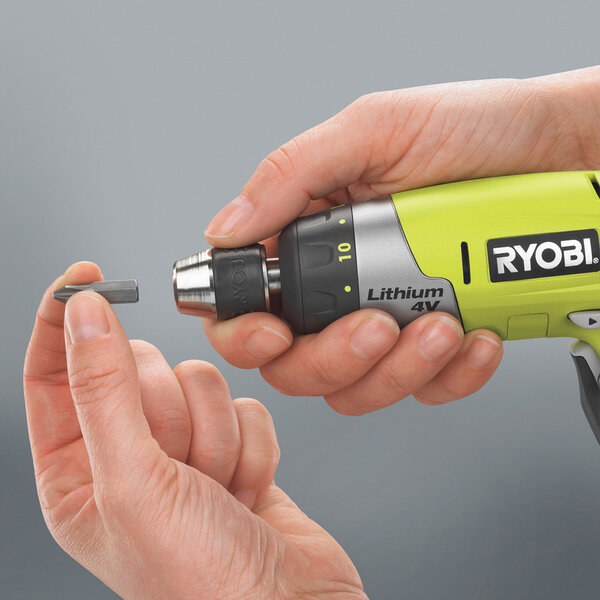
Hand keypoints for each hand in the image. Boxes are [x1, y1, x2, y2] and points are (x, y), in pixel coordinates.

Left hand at [23, 262, 366, 599]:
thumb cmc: (200, 583)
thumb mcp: (133, 482)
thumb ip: (104, 389)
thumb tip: (81, 316)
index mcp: (78, 471)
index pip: (54, 373)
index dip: (65, 320)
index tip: (84, 276)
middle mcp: (130, 457)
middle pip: (141, 368)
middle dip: (171, 412)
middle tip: (179, 464)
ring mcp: (187, 452)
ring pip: (199, 381)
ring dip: (216, 435)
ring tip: (217, 485)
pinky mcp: (235, 447)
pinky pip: (244, 402)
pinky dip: (252, 445)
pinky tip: (246, 489)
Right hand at [202, 66, 599, 411]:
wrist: (556, 152)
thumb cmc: (472, 129)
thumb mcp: (375, 131)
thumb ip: (292, 176)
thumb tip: (226, 228)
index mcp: (311, 237)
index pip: (249, 303)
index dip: (244, 332)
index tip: (274, 332)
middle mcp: (341, 286)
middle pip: (299, 364)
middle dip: (334, 359)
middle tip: (377, 324)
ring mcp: (388, 318)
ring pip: (361, 388)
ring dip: (398, 369)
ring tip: (442, 321)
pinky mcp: (435, 341)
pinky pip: (426, 388)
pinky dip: (450, 375)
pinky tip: (473, 335)